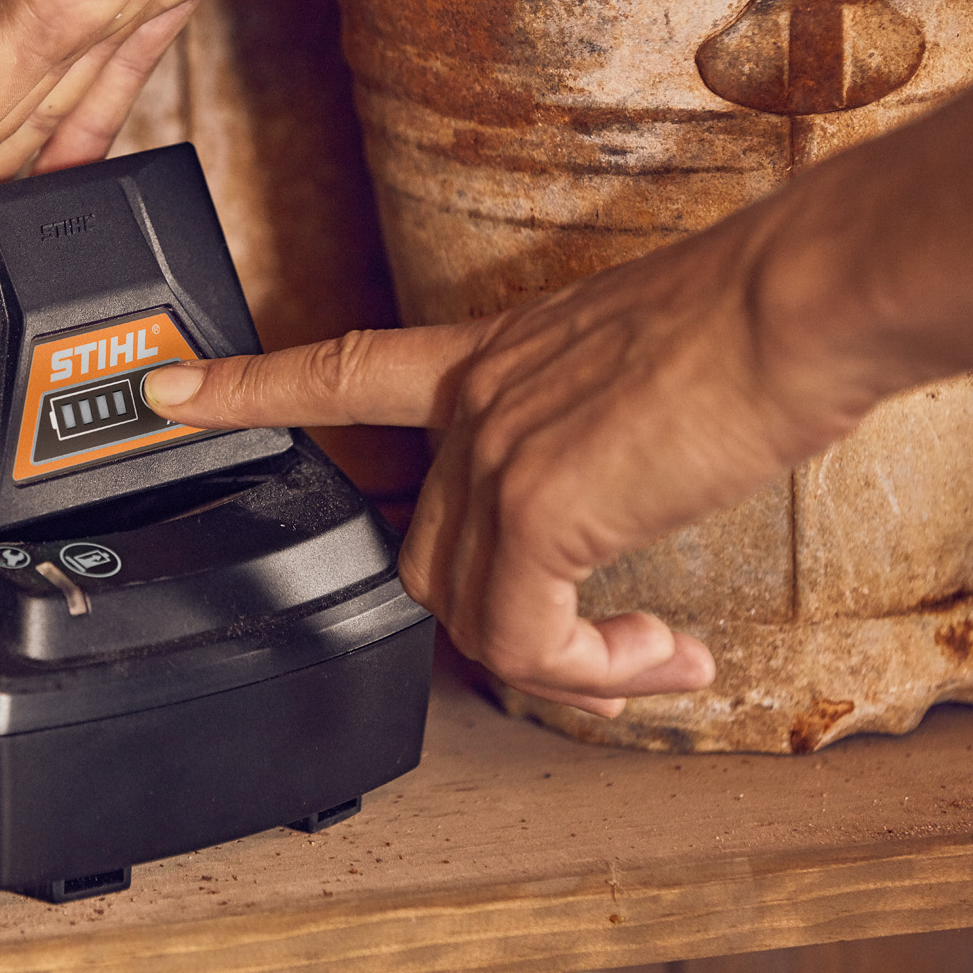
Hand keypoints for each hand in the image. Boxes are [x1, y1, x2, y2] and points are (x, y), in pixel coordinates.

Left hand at [134, 0, 972, 711]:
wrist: (803, 300)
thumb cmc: (756, 317)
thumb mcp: (641, 361)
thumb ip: (596, 422)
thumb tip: (621, 480)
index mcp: (488, 356)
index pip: (338, 367)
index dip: (248, 386)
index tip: (169, 388)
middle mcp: (475, 403)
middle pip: (427, 555)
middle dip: (505, 620)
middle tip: (607, 645)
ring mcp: (496, 453)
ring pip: (472, 614)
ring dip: (570, 664)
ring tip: (656, 656)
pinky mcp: (540, 507)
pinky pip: (529, 643)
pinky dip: (595, 673)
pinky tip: (666, 654)